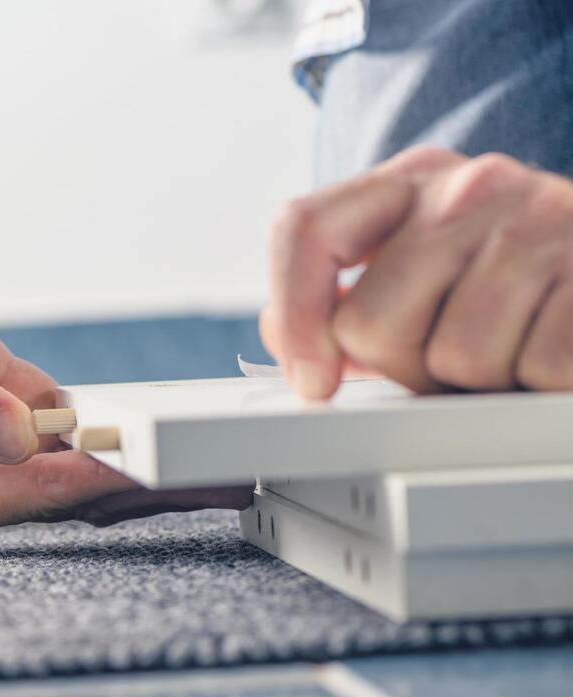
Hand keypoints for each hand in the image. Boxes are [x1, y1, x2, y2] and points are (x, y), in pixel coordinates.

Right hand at [0, 240, 250, 545]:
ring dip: (149, 464)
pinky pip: (79, 428)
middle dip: (149, 488)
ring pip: (89, 466)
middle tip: (226, 480)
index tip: (164, 464)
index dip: (104, 477)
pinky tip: (169, 433)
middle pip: (78, 494)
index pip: (39, 493)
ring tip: (219, 463)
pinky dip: (121, 429)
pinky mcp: (17, 414)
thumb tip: (8, 432)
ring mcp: (3, 451)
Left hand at [262, 146, 572, 398]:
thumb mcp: (430, 262)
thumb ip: (351, 295)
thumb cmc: (522, 274)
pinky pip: (537, 370)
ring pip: (456, 359)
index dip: (293, 312)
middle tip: (455, 352)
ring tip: (516, 343)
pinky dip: (545, 384)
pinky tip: (556, 349)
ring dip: (484, 380)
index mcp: (412, 181)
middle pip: (370, 323)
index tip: (310, 380)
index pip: (305, 228)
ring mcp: (542, 219)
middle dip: (407, 366)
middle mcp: (471, 186)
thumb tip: (283, 331)